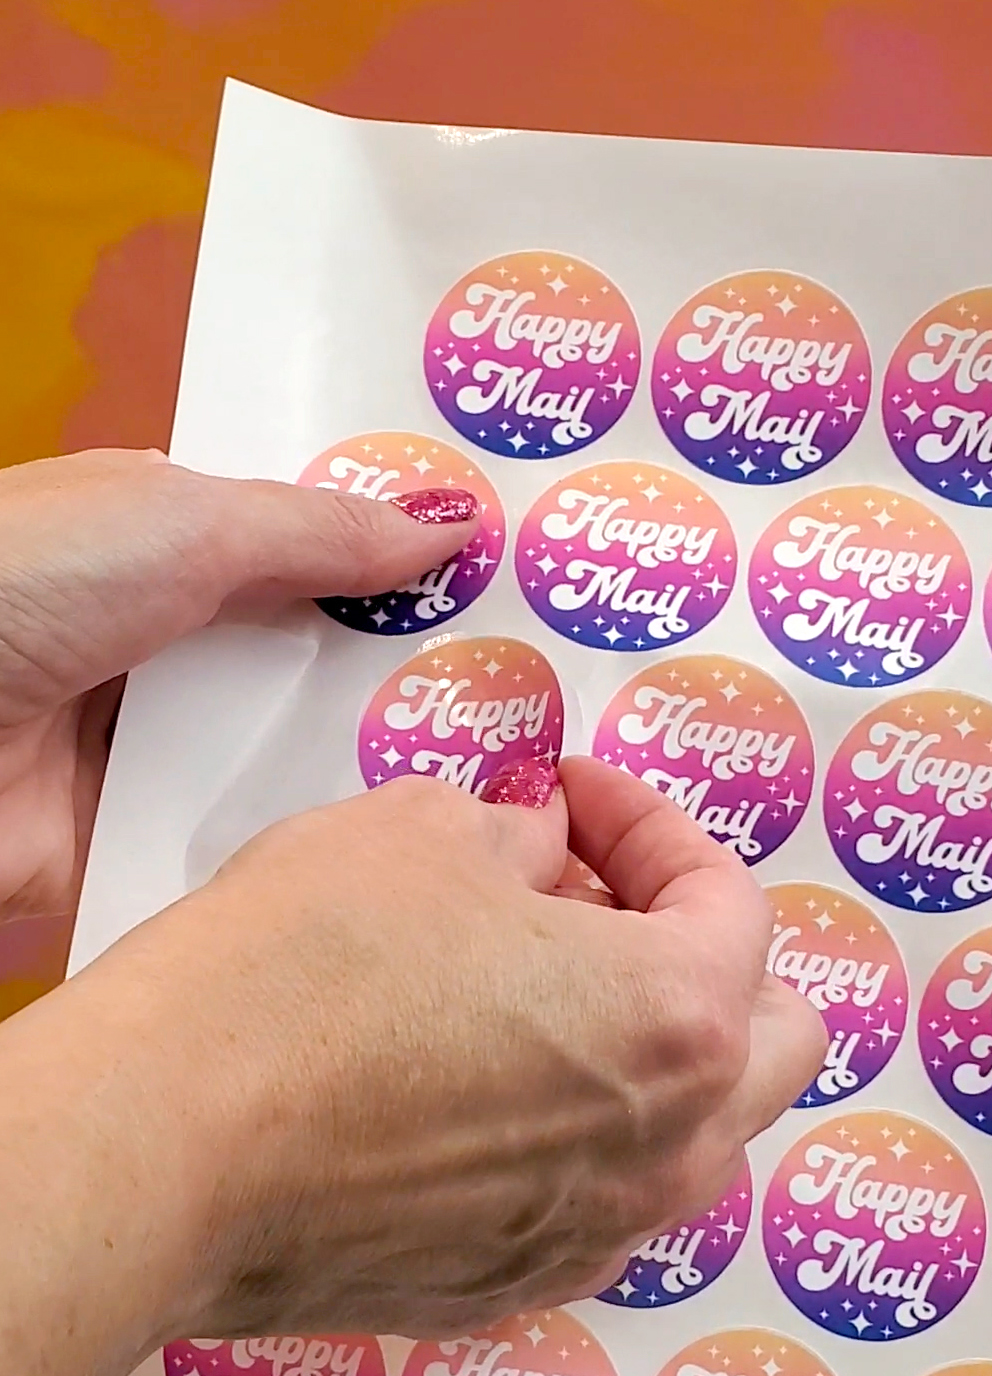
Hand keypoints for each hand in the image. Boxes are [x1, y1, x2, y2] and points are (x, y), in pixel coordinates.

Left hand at [0, 448, 479, 918]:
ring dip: (374, 755)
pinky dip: (316, 835)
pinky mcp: (149, 835)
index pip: (312, 550)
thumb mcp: (186, 522)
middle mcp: (174, 642)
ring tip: (519, 767)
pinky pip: (253, 832)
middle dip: (411, 664)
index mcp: (171, 545)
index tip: (512, 579)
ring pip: (293, 747)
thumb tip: (453, 519)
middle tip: (547, 682)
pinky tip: (422, 846)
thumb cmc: (26, 582)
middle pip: (314, 653)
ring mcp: (162, 741)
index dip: (403, 559)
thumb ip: (321, 528)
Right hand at [57, 755, 824, 1342]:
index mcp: (679, 1017)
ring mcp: (594, 1236)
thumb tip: (541, 848)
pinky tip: (474, 1083)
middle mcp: (668, 1147)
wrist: (170, 1142)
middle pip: (769, 1039)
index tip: (572, 795)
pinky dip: (575, 1131)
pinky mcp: (506, 1288)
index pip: (727, 898)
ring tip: (537, 989)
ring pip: (693, 1133)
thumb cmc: (305, 968)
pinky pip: (594, 1199)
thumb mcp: (423, 831)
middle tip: (597, 898)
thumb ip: (520, 832)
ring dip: (649, 1048)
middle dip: (704, 951)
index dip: (648, 822)